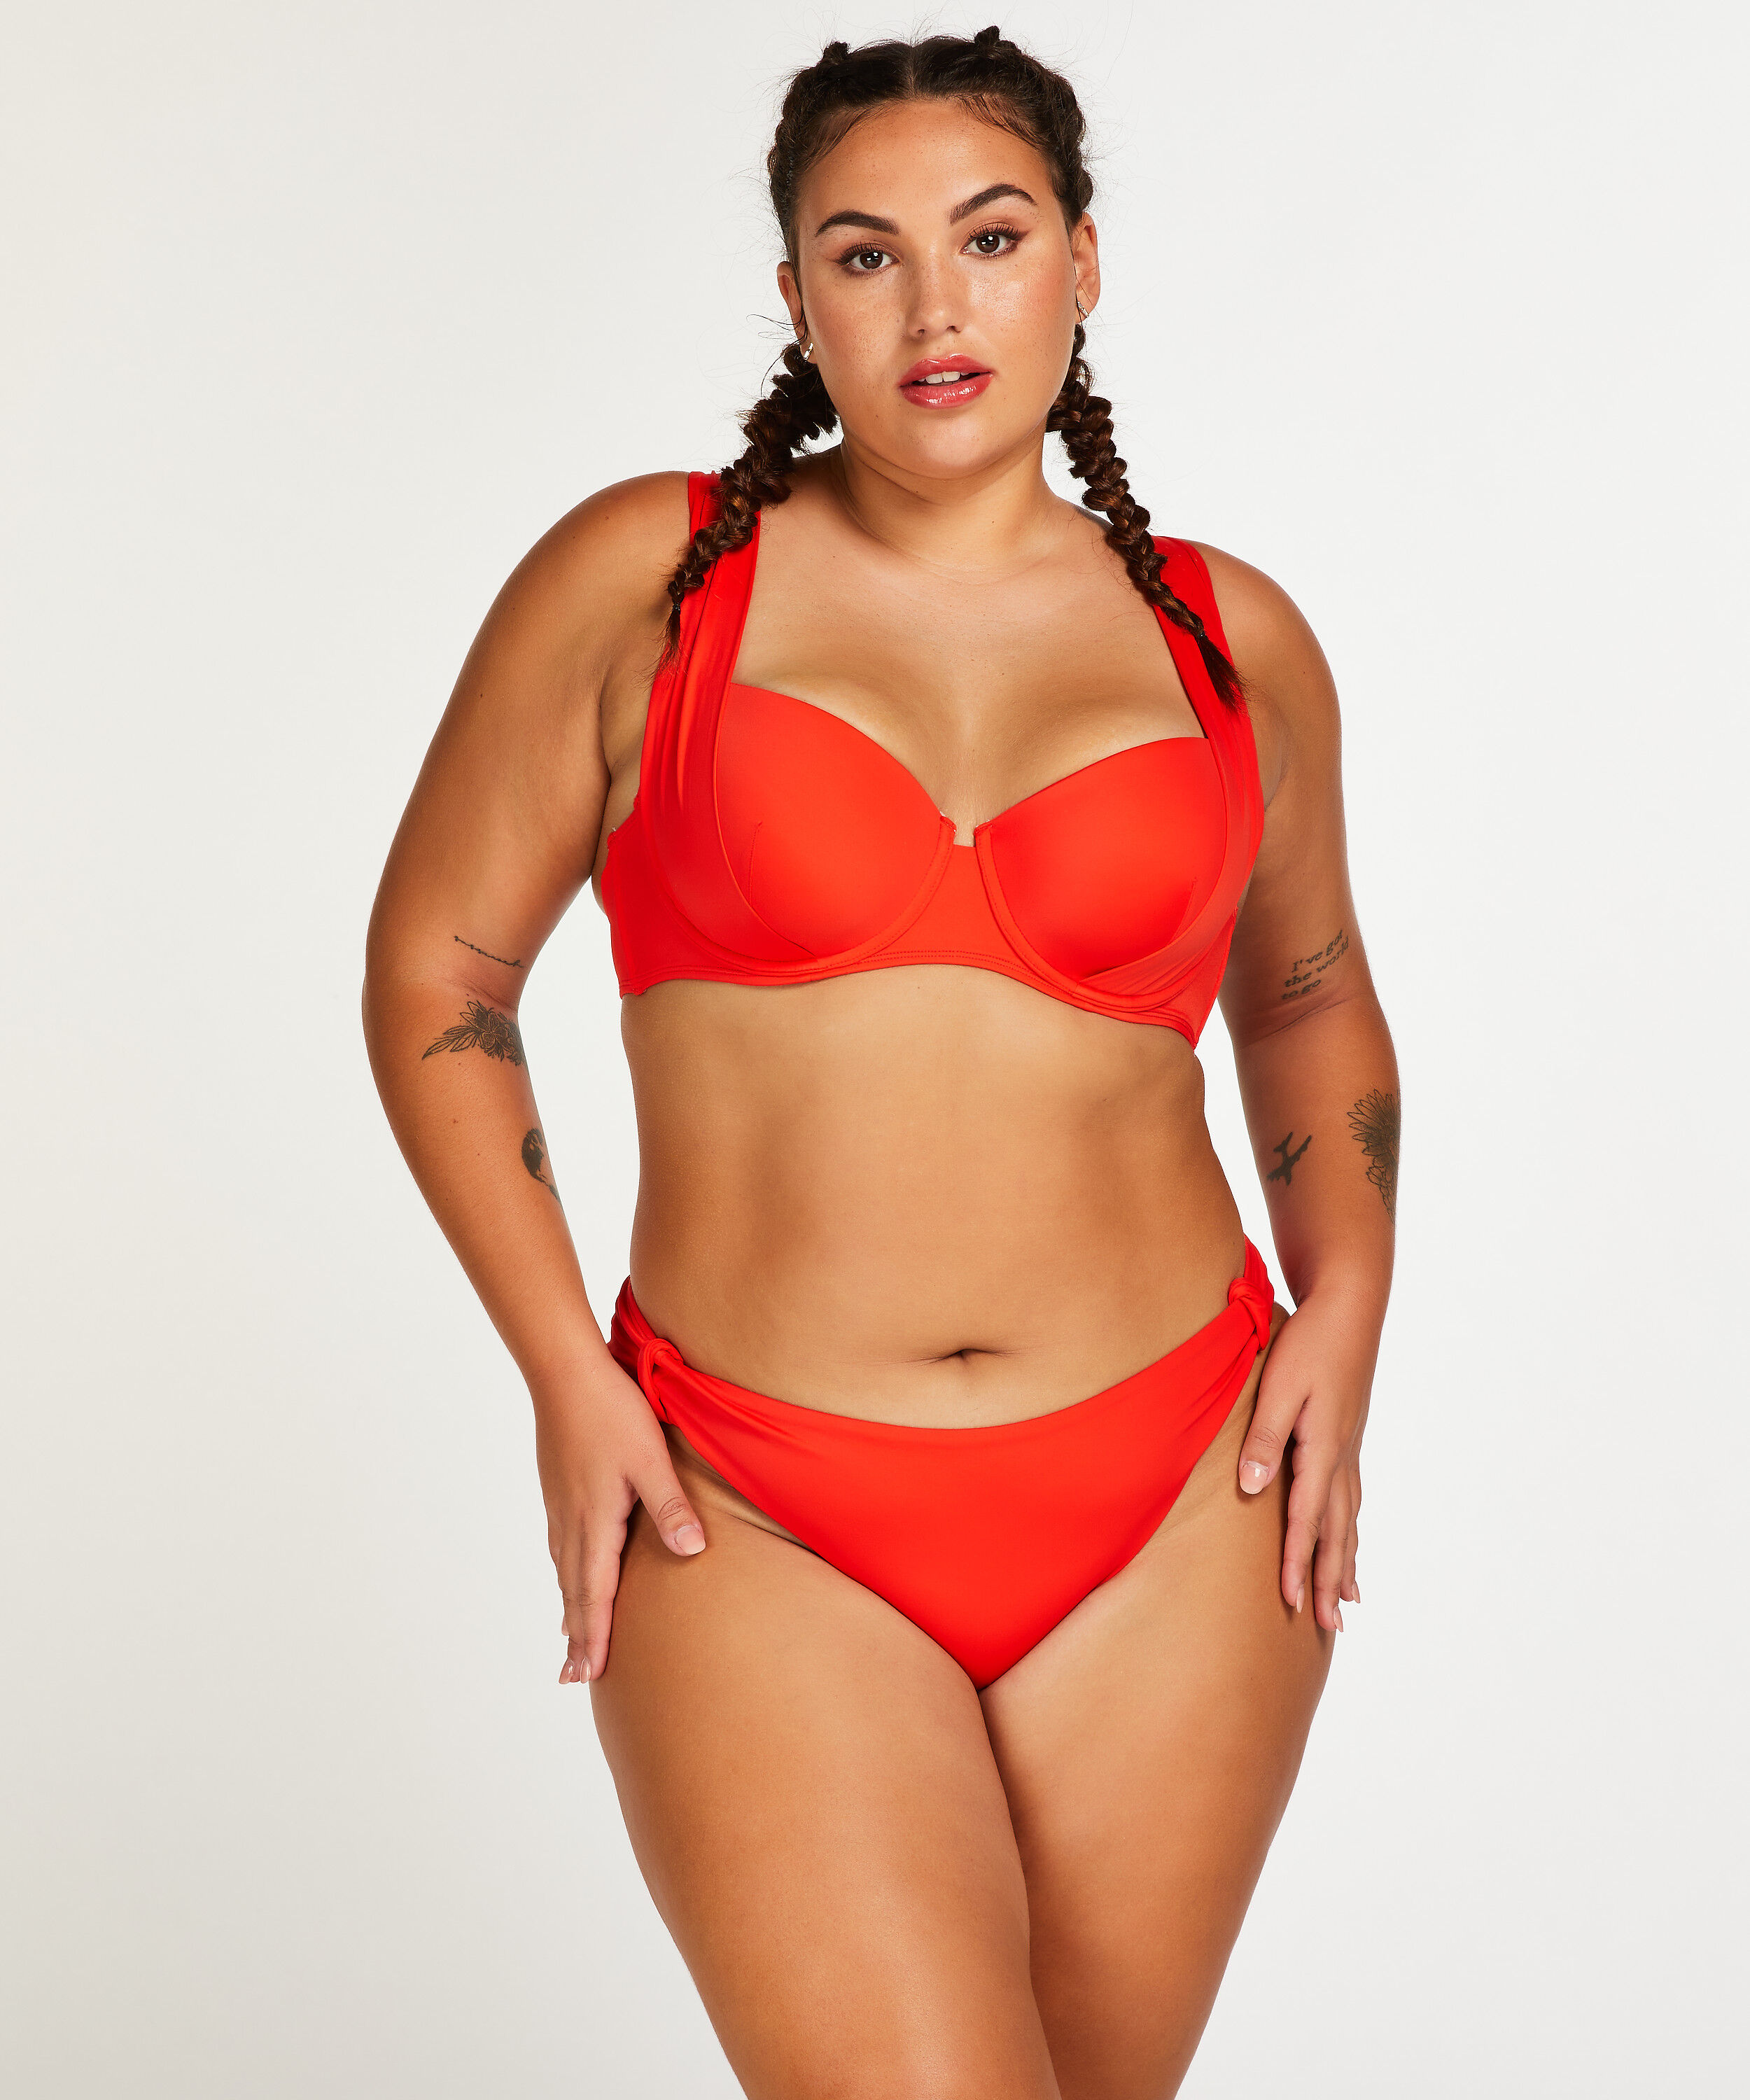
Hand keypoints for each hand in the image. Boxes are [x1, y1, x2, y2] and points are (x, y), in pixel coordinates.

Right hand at [531, 1358, 706, 1683]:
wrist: (565, 1373)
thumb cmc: (612, 1413)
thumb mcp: (650, 1459)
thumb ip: (671, 1506)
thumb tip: (693, 1552)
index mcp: (595, 1523)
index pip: (595, 1594)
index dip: (595, 1636)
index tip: (590, 1675)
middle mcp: (572, 1522)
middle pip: (574, 1592)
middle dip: (577, 1636)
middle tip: (573, 1678)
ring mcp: (561, 1506)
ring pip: (565, 1571)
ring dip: (569, 1609)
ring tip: (570, 1640)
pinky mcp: (559, 1489)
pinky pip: (562, 1547)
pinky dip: (566, 1575)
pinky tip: (569, 1574)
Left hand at [1236, 1287, 1376, 1632]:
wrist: (1349, 1304)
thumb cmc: (1309, 1342)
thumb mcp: (1280, 1388)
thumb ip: (1266, 1439)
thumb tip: (1253, 1489)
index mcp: (1323, 1448)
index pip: (1306, 1519)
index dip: (1297, 1562)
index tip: (1290, 1603)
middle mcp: (1341, 1455)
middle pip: (1336, 1530)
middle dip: (1329, 1579)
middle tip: (1331, 1627)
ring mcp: (1349, 1447)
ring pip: (1348, 1518)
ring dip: (1346, 1560)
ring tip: (1348, 1601)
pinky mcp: (1347, 1435)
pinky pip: (1351, 1497)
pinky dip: (1350, 1528)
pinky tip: (1349, 1538)